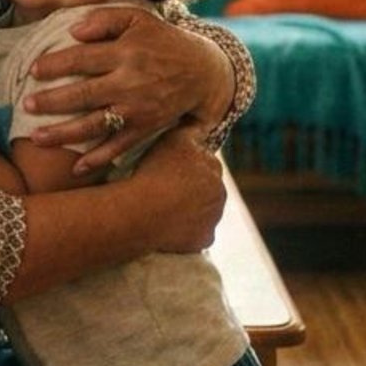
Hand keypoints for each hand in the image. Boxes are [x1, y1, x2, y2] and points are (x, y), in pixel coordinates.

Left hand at [23, 7, 231, 173]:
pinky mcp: (145, 128)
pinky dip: (98, 159)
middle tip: (26, 104)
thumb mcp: (138, 18)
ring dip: (64, 133)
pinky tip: (76, 168)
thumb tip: (73, 31)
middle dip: (52, 101)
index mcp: (125, 53)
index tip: (33, 70)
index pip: (82, 58)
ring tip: (35, 137)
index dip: (55, 64)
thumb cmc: (162, 41)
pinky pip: (118, 146)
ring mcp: (137, 109)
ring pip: (94, 124)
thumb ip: (105, 19)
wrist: (202, 71)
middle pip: (83, 94)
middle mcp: (129, 83)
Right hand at [136, 129, 225, 253]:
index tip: (172, 170)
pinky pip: (196, 234)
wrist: (145, 212)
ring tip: (166, 209)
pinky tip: (169, 228)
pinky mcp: (204, 240)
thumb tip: (202, 125)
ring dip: (191, 211)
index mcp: (214, 168)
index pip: (206, 164)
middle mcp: (220, 194)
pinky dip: (187, 232)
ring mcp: (213, 220)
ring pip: (203, 212)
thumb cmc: (156, 172)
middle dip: (194, 189)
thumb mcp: (174, 139)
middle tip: (169, 190)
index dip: (189, 166)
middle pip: (208, 189)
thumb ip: (191, 130)